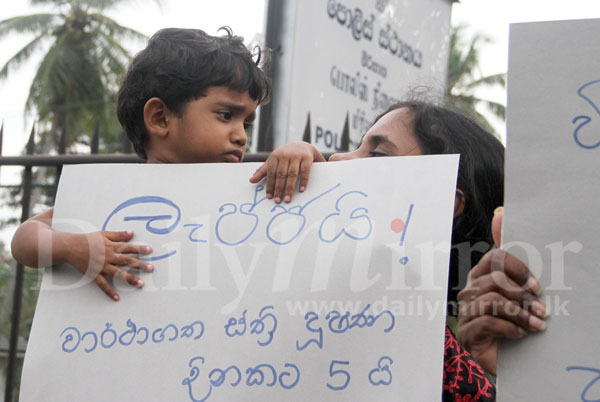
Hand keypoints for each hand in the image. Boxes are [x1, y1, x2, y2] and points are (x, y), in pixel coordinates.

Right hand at [60, 230, 152, 300]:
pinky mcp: (94, 274)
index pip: (129, 247)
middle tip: (151, 268)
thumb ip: (118, 234)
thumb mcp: (103, 234)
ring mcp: (102, 266)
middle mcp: (108, 257)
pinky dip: (109, 291)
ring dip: (130, 278)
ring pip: (118, 273)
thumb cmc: (87, 239)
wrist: (70, 247)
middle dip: (140, 265)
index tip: (150, 250)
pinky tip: (117, 298)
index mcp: (111, 246)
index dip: (140, 248)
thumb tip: (132, 233)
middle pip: (127, 261)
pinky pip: (102, 284)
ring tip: (141, 284)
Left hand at [249, 141, 324, 202]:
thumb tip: (251, 181)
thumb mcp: (273, 161)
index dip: (270, 185)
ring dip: (289, 188)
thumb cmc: (285, 156)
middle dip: (278, 188)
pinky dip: (303, 181)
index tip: (269, 196)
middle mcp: (285, 155)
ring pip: (292, 174)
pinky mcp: (307, 158)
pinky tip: (301, 190)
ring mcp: (296, 156)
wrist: (303, 145)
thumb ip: (262, 171)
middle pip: (281, 174)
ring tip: (287, 199)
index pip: (271, 172)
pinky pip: (305, 171)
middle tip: (277, 200)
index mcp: (275, 156)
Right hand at [456, 207, 546, 374]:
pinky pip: (486, 322)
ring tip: (536, 325)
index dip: (518, 270)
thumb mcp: (514, 287)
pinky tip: (520, 334)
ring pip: (491, 300)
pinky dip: (509, 328)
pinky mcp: (466, 333)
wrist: (507, 358)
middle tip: (541, 308)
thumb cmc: (510, 320)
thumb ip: (509, 255)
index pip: (494, 258)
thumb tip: (500, 212)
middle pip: (494, 279)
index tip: (537, 287)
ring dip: (520, 314)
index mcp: (480, 276)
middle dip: (521, 294)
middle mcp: (469, 291)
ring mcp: (465, 312)